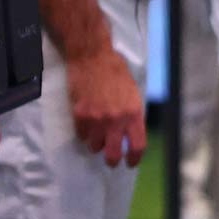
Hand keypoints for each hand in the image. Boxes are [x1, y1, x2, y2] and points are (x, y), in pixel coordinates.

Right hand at [67, 47, 145, 167]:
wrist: (92, 56)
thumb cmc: (114, 70)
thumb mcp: (132, 93)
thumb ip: (132, 114)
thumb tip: (130, 132)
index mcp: (134, 113)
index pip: (138, 145)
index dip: (134, 158)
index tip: (130, 162)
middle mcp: (116, 120)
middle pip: (114, 153)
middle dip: (112, 161)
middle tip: (111, 161)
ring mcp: (97, 118)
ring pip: (95, 146)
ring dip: (96, 143)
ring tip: (96, 134)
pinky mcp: (80, 114)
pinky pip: (82, 134)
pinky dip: (84, 132)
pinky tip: (86, 123)